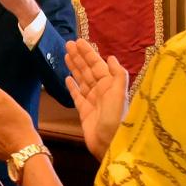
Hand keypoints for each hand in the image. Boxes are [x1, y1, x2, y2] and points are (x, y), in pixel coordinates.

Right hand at [63, 39, 128, 158]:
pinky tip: (67, 78)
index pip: (97, 65)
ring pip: (82, 80)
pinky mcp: (84, 111)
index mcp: (110, 85)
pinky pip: (77, 95)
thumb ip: (118, 75)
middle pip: (88, 70)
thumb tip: (111, 57)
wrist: (110, 144)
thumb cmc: (116, 119)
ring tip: (66, 55)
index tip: (78, 41)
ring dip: (74, 67)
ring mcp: (92, 101)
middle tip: (68, 44)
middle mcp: (102, 91)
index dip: (88, 53)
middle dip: (79, 57)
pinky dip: (72, 86)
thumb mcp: (120, 94)